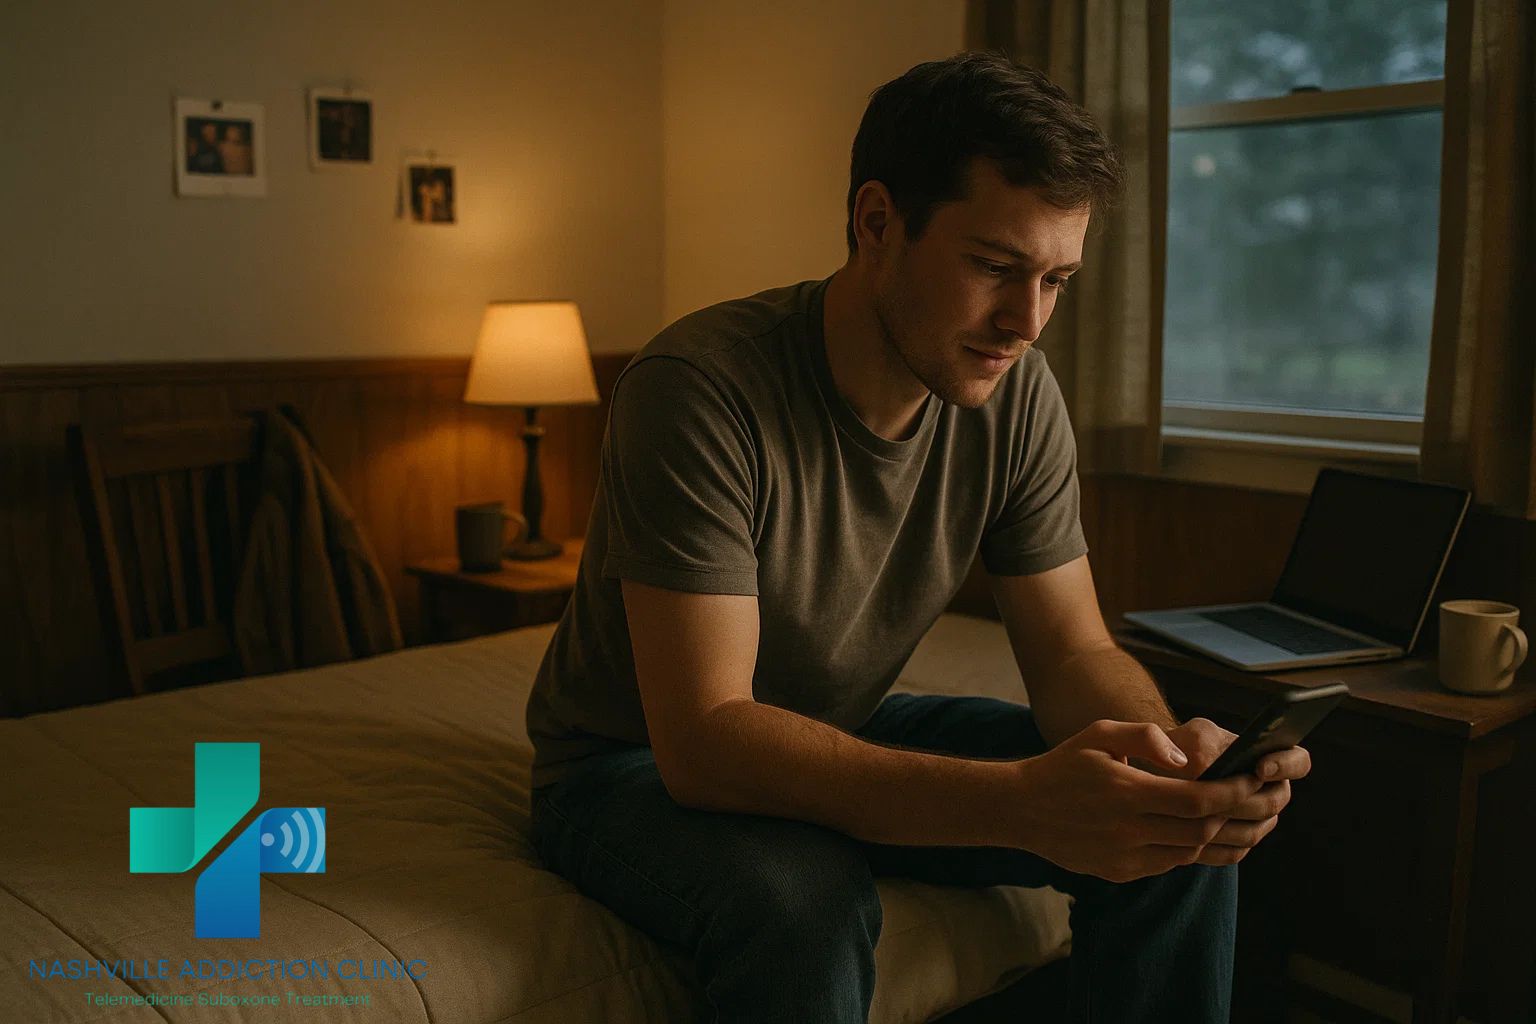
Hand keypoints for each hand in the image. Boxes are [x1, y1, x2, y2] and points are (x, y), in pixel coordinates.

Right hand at [1009, 719, 1264, 882]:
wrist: (1021, 808)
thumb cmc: (1064, 765)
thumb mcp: (1099, 734)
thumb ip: (1147, 737)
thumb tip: (1187, 760)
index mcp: (1126, 791)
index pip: (1198, 799)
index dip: (1233, 791)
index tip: (1252, 778)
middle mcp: (1128, 829)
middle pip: (1201, 830)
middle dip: (1234, 813)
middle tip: (1252, 796)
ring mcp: (1124, 855)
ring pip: (1190, 852)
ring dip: (1214, 833)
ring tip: (1231, 814)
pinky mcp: (1120, 872)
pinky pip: (1168, 863)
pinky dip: (1188, 847)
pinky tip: (1193, 830)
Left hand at [1156, 718, 1312, 867]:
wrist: (1150, 781)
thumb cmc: (1165, 750)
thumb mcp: (1166, 735)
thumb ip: (1176, 742)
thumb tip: (1188, 764)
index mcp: (1263, 755)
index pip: (1298, 761)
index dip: (1286, 766)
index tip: (1260, 768)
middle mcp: (1265, 789)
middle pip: (1275, 801)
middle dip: (1247, 800)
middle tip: (1217, 801)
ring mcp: (1253, 819)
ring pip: (1254, 830)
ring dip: (1228, 825)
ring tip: (1199, 817)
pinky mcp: (1234, 844)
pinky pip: (1234, 851)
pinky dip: (1214, 845)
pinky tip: (1190, 838)